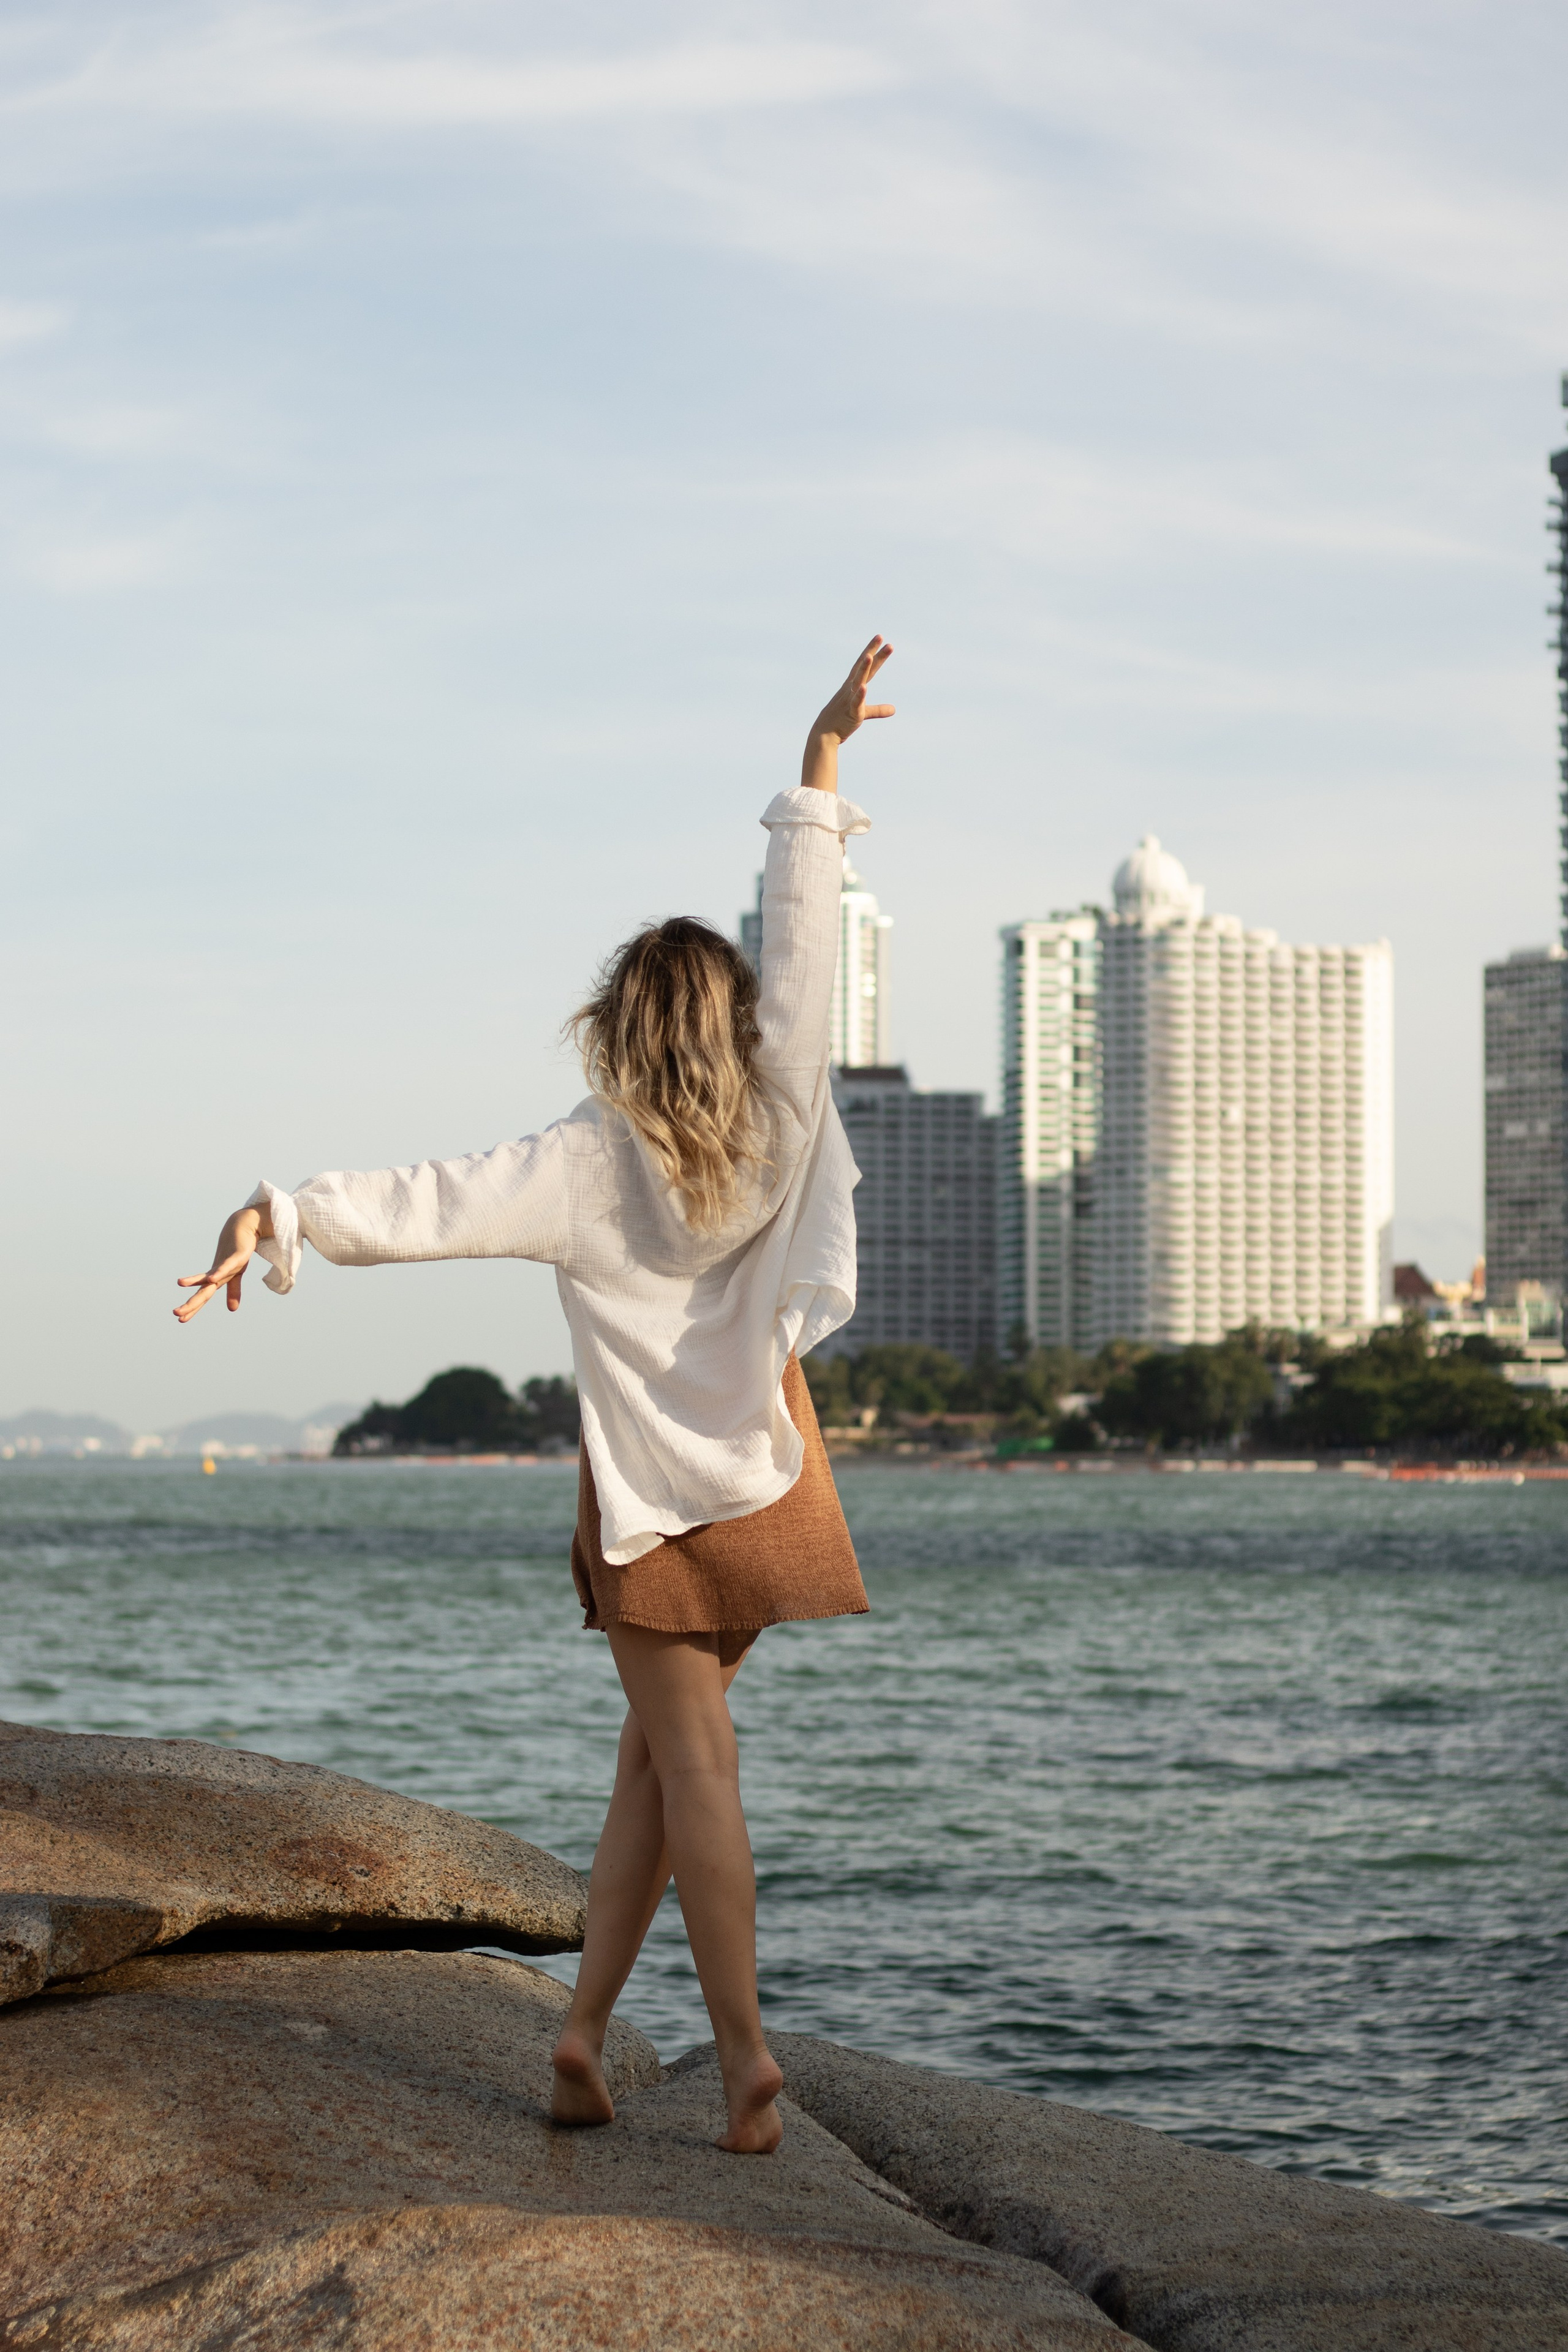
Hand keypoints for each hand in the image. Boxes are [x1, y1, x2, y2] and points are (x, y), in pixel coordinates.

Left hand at [173, 1203, 271, 1323]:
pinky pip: (226, 1266)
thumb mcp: (236, 1274)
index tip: (181, 1321)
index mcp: (217, 1279)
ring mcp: (225, 1264)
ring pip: (210, 1277)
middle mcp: (217, 1273)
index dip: (193, 1309)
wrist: (242, 1228)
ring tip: (180, 1283)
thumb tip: (232, 1310)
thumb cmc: (236, 1251)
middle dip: (191, 1303)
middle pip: (203, 1292)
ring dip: (194, 1280)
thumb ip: (233, 1291)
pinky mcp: (236, 1256)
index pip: (203, 1297)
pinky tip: (212, 1279)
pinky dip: (219, 1272)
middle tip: (176, 1314)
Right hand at [802, 636, 894, 792]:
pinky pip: (856, 703)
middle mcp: (850, 688)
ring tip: (869, 656)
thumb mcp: (863, 713)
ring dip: (863, 669)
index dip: (872, 651)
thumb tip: (894, 709)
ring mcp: (849, 699)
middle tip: (881, 637)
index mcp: (852, 686)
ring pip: (857, 681)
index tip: (880, 638)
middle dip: (872, 653)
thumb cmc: (841, 721)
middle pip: (863, 668)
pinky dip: (860, 695)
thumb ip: (878, 710)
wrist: (824, 735)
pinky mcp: (851, 713)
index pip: (865, 665)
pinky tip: (864, 687)